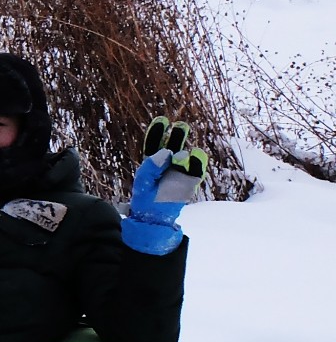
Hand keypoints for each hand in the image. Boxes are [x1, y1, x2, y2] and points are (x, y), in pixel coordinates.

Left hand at [123, 117, 207, 255]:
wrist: (156, 221)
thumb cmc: (146, 200)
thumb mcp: (144, 181)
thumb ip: (152, 167)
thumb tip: (167, 151)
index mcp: (153, 164)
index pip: (155, 145)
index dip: (159, 133)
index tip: (162, 120)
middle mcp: (167, 166)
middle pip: (173, 147)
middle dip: (177, 136)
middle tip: (180, 125)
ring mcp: (180, 174)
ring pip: (186, 157)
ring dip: (187, 148)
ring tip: (186, 145)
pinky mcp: (189, 183)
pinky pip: (196, 170)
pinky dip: (196, 163)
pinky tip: (195, 154)